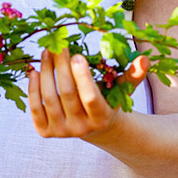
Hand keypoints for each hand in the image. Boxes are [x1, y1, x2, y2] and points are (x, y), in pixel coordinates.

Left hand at [28, 49, 148, 139]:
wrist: (94, 128)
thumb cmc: (108, 101)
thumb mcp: (121, 90)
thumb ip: (132, 75)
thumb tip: (144, 59)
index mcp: (101, 118)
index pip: (90, 98)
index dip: (82, 77)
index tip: (76, 55)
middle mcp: (81, 128)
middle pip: (67, 94)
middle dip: (61, 67)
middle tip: (58, 45)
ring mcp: (62, 131)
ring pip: (50, 99)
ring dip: (46, 73)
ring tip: (46, 52)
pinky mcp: (46, 132)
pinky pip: (35, 109)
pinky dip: (33, 89)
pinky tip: (34, 71)